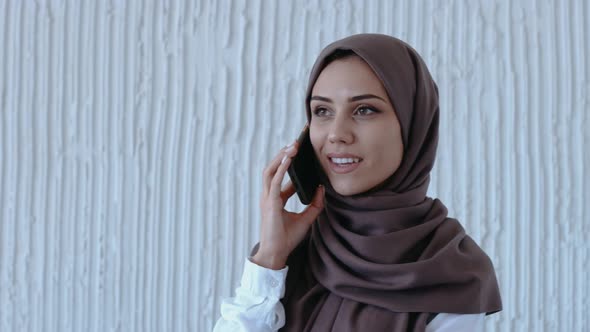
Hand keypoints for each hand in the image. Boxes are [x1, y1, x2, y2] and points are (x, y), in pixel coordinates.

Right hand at [252, 141, 324, 269]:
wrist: (275, 254)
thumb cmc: (287, 239)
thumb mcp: (306, 219)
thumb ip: (314, 204)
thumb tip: (322, 188)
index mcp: (275, 199)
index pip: (281, 176)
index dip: (289, 164)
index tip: (299, 152)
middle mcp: (269, 196)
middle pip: (273, 168)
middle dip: (284, 153)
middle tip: (296, 141)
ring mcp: (267, 198)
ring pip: (270, 170)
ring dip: (281, 156)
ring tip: (292, 145)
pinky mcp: (270, 202)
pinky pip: (274, 180)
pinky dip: (281, 167)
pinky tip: (289, 157)